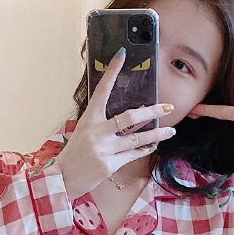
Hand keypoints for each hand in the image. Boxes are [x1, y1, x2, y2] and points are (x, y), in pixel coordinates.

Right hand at [55, 49, 176, 199]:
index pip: (102, 91)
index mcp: (89, 119)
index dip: (111, 72)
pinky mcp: (109, 165)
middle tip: (168, 107)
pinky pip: (133, 155)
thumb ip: (103, 122)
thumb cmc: (75, 154)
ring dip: (156, 134)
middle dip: (152, 111)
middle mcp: (97, 132)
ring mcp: (104, 149)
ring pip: (137, 138)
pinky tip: (153, 146)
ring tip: (170, 131)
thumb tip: (133, 114)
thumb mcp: (85, 132)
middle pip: (130, 117)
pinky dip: (145, 149)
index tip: (121, 55)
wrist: (63, 179)